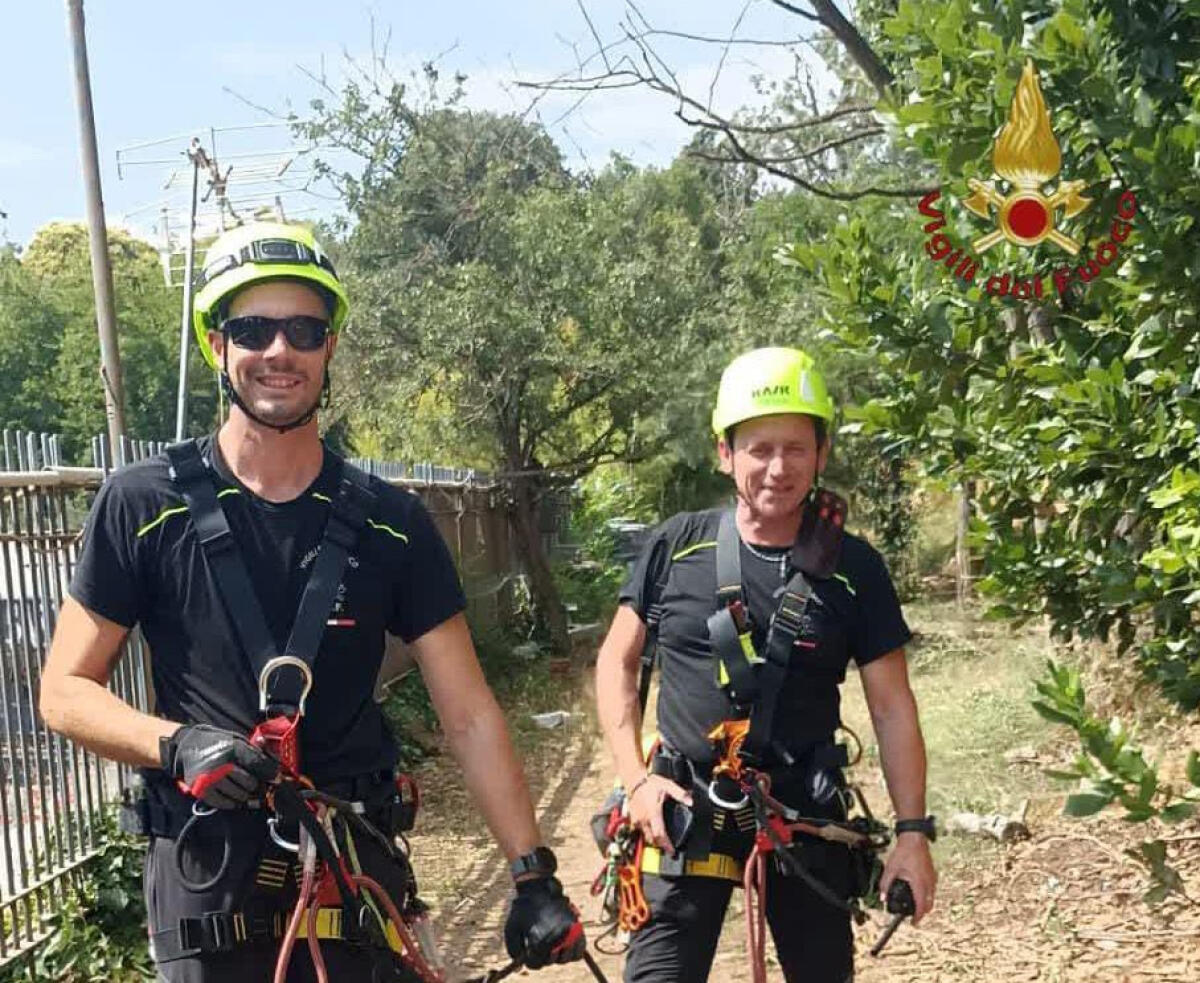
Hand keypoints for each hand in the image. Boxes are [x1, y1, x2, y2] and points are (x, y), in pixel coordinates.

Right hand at [161, 724, 278, 808]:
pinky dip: (232, 802)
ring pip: (239, 795)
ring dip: (245, 795)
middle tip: (257, 786)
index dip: (270, 773)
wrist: (187, 747)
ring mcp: (211, 779)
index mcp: (232, 749)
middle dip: (257, 786)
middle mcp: (222, 764)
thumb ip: (253, 752)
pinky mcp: (202, 790)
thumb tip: (273, 767)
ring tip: (244, 791)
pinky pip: (224, 803)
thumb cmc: (216, 743)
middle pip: (250, 783)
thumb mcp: (236, 740)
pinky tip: (233, 797)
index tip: (276, 779)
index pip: (257, 764)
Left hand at [503, 875, 585, 968]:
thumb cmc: (523, 908)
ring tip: (552, 947)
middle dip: (544, 958)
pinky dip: (573, 951)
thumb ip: (513, 950)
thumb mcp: (511, 929)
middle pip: (552, 962)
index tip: (529, 953)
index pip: (536, 964)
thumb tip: (519, 967)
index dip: (530, 961)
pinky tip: (565, 945)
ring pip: (567, 958)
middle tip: (540, 948)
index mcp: (538, 939)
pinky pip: (579, 949)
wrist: (538, 887)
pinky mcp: (576, 926)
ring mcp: (568, 931)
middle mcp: (555, 937)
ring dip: (559, 956)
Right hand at [626, 774, 691, 854]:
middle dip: (660, 845)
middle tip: (668, 846)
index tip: (672, 851)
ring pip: (645, 836)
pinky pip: (639, 831)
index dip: (666, 845)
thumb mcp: (668, 785)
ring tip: (661, 839)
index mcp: (653, 813)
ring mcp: (637, 820)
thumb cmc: (650, 783)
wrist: (634, 780)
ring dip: (653, 839)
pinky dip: (646, 833)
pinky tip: (651, 829)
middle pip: (652, 839)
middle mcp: (644, 819)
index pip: (660, 835)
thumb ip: (680, 794)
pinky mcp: (632, 819)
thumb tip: (690, 801)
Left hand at [880, 833, 936, 924]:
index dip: (918, 917)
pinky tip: (918, 891)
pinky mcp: (932, 873)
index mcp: (919, 883)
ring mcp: (932, 877)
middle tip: (914, 915)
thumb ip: (885, 884)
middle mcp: (928, 882)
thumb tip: (882, 897)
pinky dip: (927, 894)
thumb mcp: (891, 868)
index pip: (921, 906)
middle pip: (929, 904)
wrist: (914, 838)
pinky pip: (932, 888)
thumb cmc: (904, 852)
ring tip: (915, 904)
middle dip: (922, 912)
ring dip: (925, 903)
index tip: (913, 922)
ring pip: (932, 897)